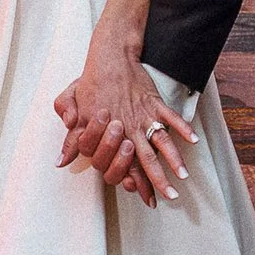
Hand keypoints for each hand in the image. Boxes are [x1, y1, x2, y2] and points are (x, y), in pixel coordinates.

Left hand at [54, 35, 197, 206]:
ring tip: (183, 176)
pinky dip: (183, 128)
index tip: (139, 193)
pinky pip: (171, 118)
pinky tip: (193, 139)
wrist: (110, 57)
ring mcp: (144, 115)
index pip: (118, 165)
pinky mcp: (155, 103)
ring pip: (161, 143)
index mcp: (107, 134)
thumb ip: (70, 139)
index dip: (129, 180)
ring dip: (173, 160)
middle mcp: (127, 128)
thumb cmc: (90, 83)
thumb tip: (61, 162)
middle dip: (158, 180)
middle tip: (170, 196)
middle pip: (145, 160)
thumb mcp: (72, 110)